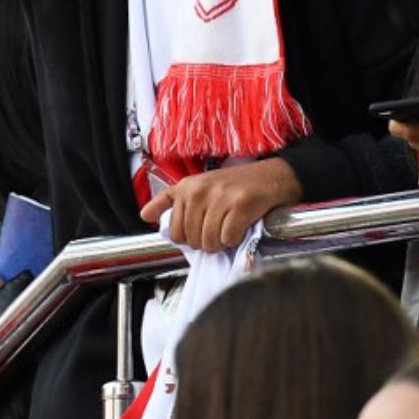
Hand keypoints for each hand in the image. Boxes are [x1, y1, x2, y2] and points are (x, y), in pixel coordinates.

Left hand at [140, 158, 299, 251]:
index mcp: (185, 187)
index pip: (174, 231)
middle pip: (191, 239)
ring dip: (221, 243)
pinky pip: (228, 238)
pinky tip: (240, 227)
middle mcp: (199, 191)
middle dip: (206, 242)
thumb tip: (144, 215)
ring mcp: (219, 197)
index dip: (189, 238)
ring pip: (209, 241)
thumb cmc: (236, 185)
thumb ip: (170, 201)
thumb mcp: (198, 186)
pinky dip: (235, 239)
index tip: (201, 231)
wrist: (274, 176)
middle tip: (219, 231)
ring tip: (229, 230)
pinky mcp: (240, 205)